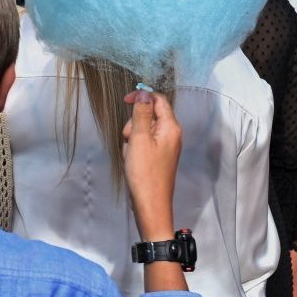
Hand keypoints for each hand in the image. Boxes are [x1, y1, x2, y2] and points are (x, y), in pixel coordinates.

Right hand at [121, 88, 180, 240]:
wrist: (150, 204)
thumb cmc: (145, 173)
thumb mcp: (140, 139)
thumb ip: (142, 114)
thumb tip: (144, 93)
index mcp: (171, 127)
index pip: (159, 100)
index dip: (142, 97)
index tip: (124, 101)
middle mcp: (171, 134)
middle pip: (149, 114)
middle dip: (134, 123)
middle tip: (130, 139)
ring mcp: (165, 146)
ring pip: (143, 129)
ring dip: (132, 137)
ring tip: (131, 153)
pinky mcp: (158, 156)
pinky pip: (143, 142)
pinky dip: (134, 147)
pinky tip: (132, 160)